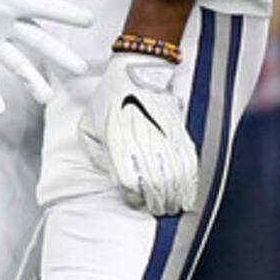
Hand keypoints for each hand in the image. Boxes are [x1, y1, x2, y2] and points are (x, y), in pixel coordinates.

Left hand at [82, 50, 200, 216]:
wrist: (138, 70)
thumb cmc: (109, 98)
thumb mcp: (88, 125)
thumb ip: (97, 153)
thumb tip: (111, 175)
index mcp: (117, 140)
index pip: (128, 182)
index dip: (133, 197)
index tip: (133, 199)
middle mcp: (142, 140)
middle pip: (155, 185)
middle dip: (158, 203)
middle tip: (157, 209)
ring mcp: (163, 136)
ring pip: (175, 178)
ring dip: (176, 197)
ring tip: (172, 206)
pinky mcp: (180, 132)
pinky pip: (189, 163)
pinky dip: (191, 182)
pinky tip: (188, 192)